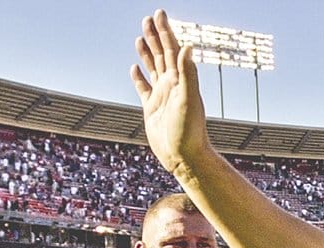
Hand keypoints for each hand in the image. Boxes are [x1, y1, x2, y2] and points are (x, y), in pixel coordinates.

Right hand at [130, 9, 210, 176]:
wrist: (184, 157)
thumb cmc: (189, 131)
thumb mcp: (187, 99)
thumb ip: (187, 73)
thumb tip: (187, 46)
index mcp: (181, 80)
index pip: (172, 49)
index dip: (165, 31)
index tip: (159, 13)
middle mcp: (172, 85)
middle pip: (161, 54)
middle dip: (155, 36)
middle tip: (148, 18)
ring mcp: (162, 96)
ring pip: (152, 68)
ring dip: (147, 52)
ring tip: (140, 37)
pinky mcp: (152, 109)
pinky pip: (143, 89)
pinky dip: (139, 77)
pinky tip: (134, 68)